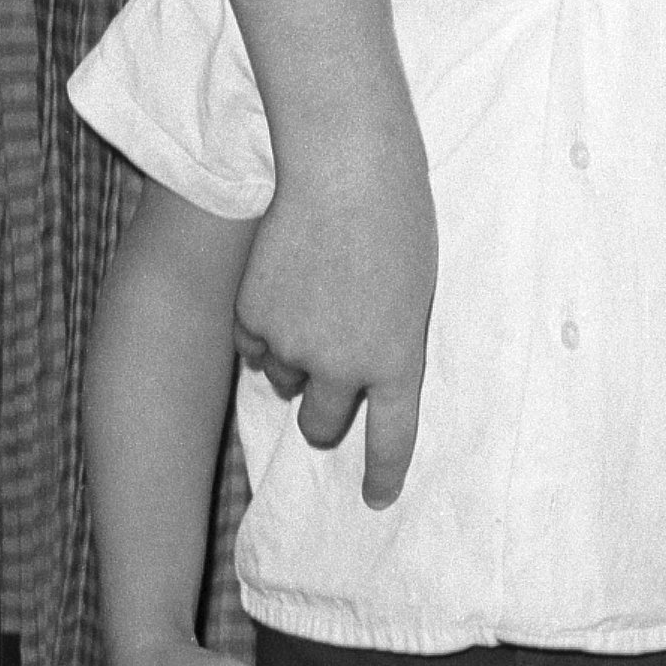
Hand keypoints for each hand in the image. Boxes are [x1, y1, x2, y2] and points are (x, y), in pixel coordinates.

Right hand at [230, 101, 437, 506]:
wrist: (343, 166)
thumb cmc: (396, 216)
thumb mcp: (415, 288)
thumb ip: (390, 338)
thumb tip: (360, 373)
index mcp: (398, 357)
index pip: (392, 435)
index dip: (383, 471)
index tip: (377, 499)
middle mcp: (344, 364)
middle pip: (321, 424)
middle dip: (323, 414)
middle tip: (328, 382)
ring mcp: (292, 345)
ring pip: (283, 382)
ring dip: (293, 360)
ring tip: (312, 298)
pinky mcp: (250, 320)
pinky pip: (252, 347)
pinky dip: (262, 329)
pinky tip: (280, 283)